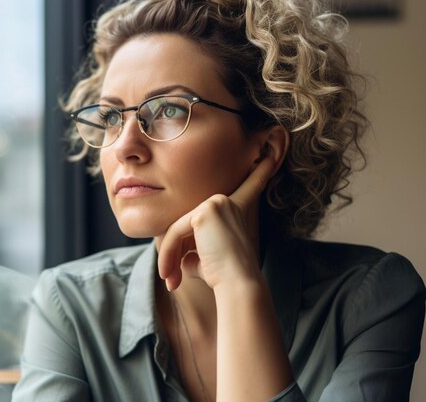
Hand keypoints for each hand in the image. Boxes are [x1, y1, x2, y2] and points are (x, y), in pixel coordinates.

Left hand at [158, 155, 275, 290]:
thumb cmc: (224, 277)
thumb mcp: (205, 258)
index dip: (260, 171)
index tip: (271, 155)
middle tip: (171, 281)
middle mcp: (226, 201)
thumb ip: (190, 250)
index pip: (246, 187)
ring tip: (170, 281)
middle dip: (173, 252)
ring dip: (168, 257)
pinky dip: (168, 254)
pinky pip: (175, 233)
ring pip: (177, 229)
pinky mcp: (204, 211)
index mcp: (234, 209)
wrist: (238, 284)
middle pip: (187, 222)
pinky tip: (170, 274)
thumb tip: (176, 258)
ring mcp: (215, 203)